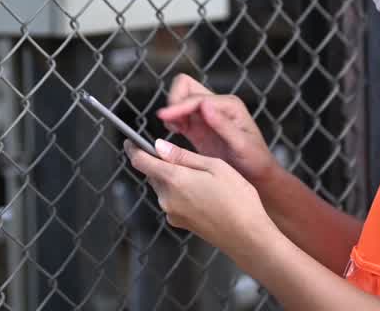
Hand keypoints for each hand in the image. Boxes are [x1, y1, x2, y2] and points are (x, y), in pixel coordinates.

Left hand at [127, 139, 272, 255]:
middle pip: (153, 174)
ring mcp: (172, 213)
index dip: (133, 149)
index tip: (131, 142)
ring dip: (173, 178)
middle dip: (161, 163)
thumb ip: (183, 156)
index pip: (141, 161)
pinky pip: (172, 201)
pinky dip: (180, 193)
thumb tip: (159, 147)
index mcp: (174, 179)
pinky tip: (203, 193)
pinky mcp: (180, 223)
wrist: (248, 238)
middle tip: (184, 158)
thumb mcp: (215, 166)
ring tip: (202, 177)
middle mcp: (167, 198)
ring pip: (163, 187)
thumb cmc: (238, 200)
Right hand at [156, 74, 277, 184]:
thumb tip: (204, 104)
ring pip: (180, 97)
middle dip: (174, 100)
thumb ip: (223, 125)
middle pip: (185, 85)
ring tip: (176, 130)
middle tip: (172, 124)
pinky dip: (172, 119)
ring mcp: (206, 114)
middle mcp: (217, 104)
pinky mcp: (198, 125)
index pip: (195, 97)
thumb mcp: (242, 145)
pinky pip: (179, 114)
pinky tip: (177, 132)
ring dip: (172, 110)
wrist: (257, 176)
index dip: (178, 106)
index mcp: (229, 105)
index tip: (163, 117)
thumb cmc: (255, 161)